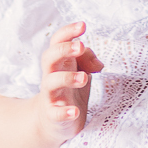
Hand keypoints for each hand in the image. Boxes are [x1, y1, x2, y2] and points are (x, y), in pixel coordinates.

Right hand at [37, 21, 102, 143]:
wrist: (52, 122)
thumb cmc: (69, 90)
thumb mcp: (80, 70)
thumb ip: (88, 59)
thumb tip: (99, 64)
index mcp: (60, 62)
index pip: (57, 42)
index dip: (67, 32)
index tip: (83, 25)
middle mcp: (51, 76)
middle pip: (49, 57)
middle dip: (63, 50)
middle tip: (80, 46)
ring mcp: (50, 95)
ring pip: (51, 82)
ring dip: (67, 78)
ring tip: (84, 77)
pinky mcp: (52, 115)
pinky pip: (54, 113)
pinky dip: (63, 112)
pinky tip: (74, 111)